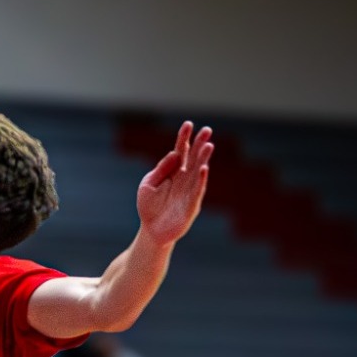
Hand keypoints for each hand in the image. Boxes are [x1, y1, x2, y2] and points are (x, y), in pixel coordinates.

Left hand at [136, 121, 212, 246]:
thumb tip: (175, 153)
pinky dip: (201, 180)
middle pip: (193, 158)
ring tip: (209, 145)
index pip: (180, 152)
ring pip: (198, 172)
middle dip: (200, 144)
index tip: (188, 124)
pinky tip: (204, 168)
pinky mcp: (191, 206)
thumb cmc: (149, 207)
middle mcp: (184, 179)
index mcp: (173, 172)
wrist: (151, 231)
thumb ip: (161, 169)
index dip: (184, 138)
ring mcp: (189, 191)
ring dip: (204, 158)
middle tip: (207, 130)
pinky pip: (197, 191)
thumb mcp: (148, 184)